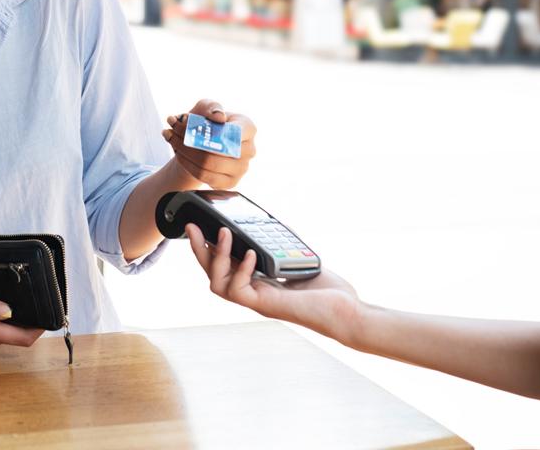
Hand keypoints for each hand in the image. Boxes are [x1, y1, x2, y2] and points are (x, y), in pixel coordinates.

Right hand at [0, 286, 43, 355]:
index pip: (8, 327)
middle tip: (46, 320)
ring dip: (16, 332)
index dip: (30, 325)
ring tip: (32, 319)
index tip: (44, 316)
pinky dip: (2, 334)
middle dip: (29, 330)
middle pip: (8, 336)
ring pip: (0, 340)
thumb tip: (6, 311)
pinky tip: (10, 324)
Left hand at [161, 99, 255, 188]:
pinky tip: (179, 154)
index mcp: (247, 128)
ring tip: (171, 138)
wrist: (201, 145)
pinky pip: (203, 175)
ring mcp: (241, 169)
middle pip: (217, 148)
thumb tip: (219, 116)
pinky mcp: (229, 183)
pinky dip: (187, 164)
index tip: (188, 122)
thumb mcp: (206, 108)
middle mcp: (249, 150)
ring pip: (208, 163)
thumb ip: (211, 107)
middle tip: (171, 130)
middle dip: (189, 138)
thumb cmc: (207, 124)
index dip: (210, 129)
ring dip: (184, 150)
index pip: (233, 130)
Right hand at [186, 224, 361, 345]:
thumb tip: (268, 229)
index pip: (226, 266)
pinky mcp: (265, 306)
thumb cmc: (330, 292)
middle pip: (213, 274)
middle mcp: (254, 293)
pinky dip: (240, 269)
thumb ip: (281, 249)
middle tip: (191, 227)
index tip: (205, 226)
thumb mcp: (300, 260)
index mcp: (260, 283)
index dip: (212, 248)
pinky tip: (251, 253)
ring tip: (224, 234)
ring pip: (217, 283)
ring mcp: (258, 301)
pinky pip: (238, 290)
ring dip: (216, 257)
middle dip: (199, 250)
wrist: (348, 313)